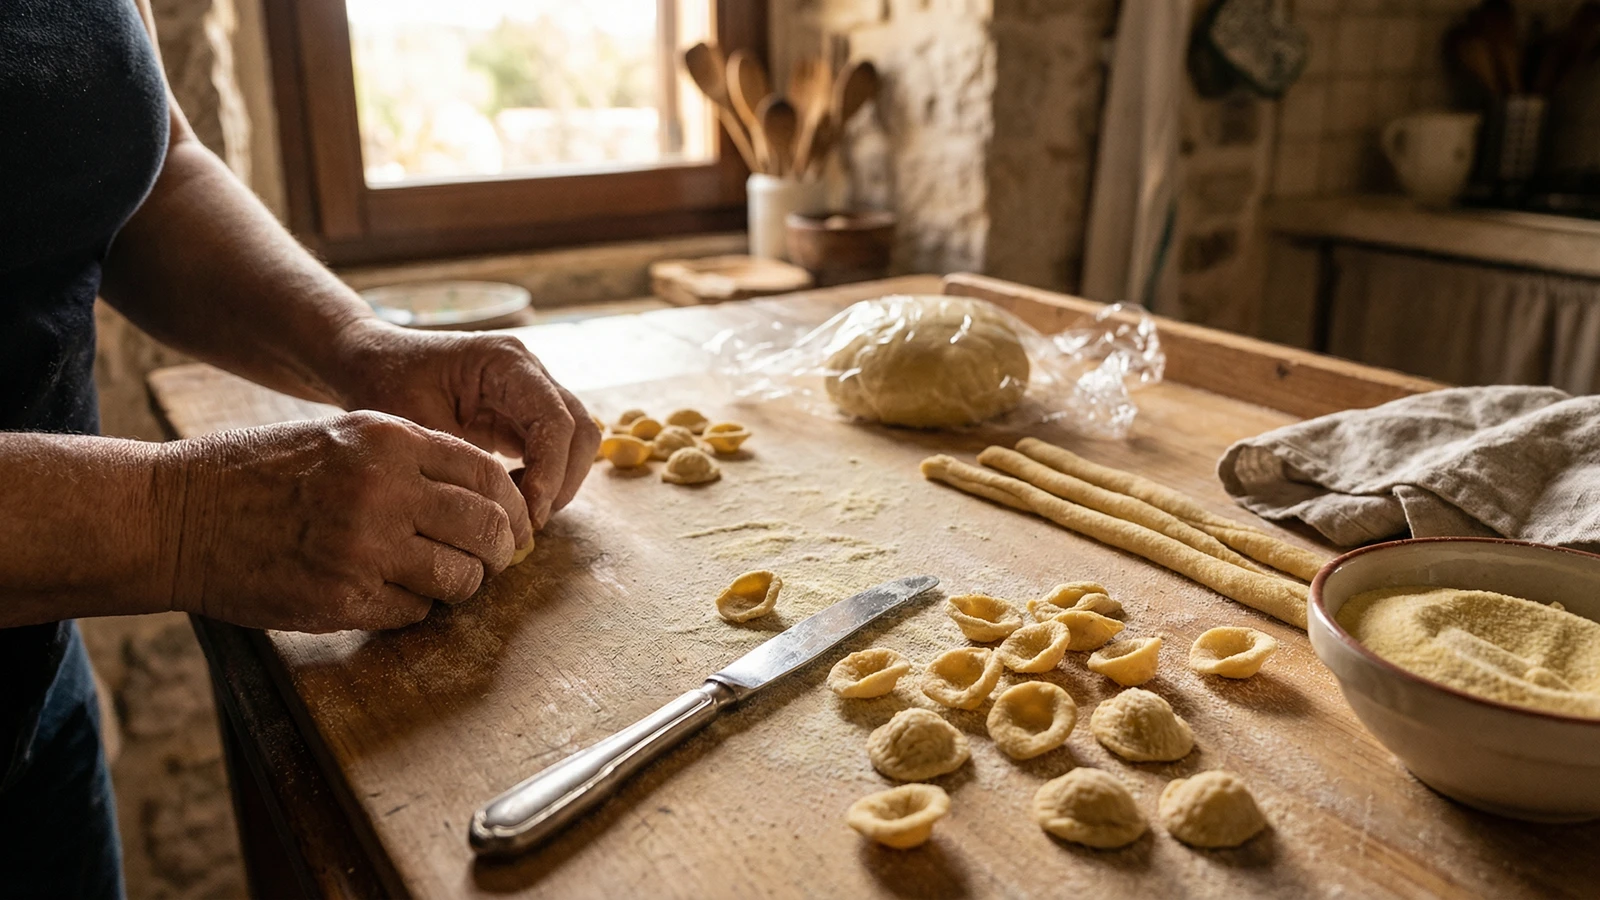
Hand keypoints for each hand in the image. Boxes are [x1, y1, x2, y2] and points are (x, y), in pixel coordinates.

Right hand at [161, 412, 532, 631]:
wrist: (175, 514)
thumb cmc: (256, 472)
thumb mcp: (340, 436)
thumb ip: (409, 457)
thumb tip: (481, 491)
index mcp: (388, 442)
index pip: (488, 475)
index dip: (512, 505)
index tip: (513, 525)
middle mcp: (384, 491)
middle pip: (487, 529)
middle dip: (500, 552)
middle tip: (491, 562)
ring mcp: (364, 548)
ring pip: (460, 578)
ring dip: (461, 586)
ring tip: (441, 582)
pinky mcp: (341, 598)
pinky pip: (413, 612)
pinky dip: (413, 608)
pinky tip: (388, 594)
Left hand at [331, 320, 600, 528]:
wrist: (371, 360)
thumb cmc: (386, 381)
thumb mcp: (416, 424)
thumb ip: (462, 462)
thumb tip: (499, 510)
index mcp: (506, 361)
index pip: (554, 419)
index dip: (551, 470)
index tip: (529, 513)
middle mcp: (530, 372)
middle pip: (580, 430)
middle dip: (563, 481)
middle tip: (528, 522)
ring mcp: (532, 391)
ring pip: (576, 442)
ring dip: (558, 482)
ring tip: (518, 512)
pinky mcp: (524, 413)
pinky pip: (554, 448)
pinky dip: (544, 478)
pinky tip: (509, 496)